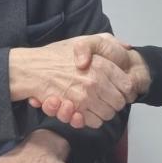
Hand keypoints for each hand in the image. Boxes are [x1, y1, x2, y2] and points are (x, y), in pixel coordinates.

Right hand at [10, 34, 136, 128]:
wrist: (32, 69)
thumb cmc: (57, 54)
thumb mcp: (84, 40)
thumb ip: (108, 41)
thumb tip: (127, 47)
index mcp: (102, 65)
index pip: (128, 85)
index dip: (126, 90)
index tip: (121, 90)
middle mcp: (96, 82)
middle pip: (119, 103)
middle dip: (115, 102)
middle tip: (108, 98)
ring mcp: (85, 97)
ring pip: (108, 114)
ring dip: (104, 112)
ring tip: (97, 105)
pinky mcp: (74, 110)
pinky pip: (93, 122)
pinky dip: (92, 119)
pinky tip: (87, 111)